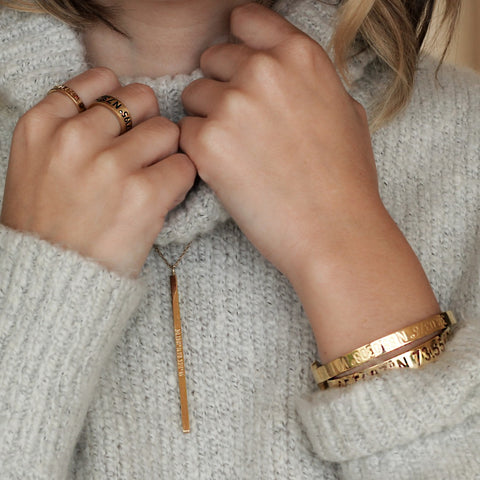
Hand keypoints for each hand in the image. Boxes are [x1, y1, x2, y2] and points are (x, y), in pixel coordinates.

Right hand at [0, 68, 195, 276]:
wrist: (54, 277)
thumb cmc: (50, 223)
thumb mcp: (39, 162)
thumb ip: (70, 126)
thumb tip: (124, 107)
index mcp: (42, 123)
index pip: (101, 79)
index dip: (120, 102)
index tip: (123, 126)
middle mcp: (75, 137)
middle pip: (142, 98)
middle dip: (148, 123)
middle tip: (142, 155)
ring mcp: (110, 164)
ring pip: (168, 130)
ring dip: (167, 154)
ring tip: (152, 180)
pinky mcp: (143, 194)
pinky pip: (184, 166)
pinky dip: (181, 182)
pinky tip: (163, 199)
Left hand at [181, 3, 378, 279]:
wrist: (334, 230)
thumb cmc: (345, 179)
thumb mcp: (345, 111)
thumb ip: (308, 82)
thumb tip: (288, 74)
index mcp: (299, 56)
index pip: (245, 19)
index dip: (237, 41)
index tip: (235, 62)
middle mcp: (262, 71)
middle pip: (213, 60)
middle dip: (221, 86)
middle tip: (240, 124)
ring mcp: (232, 105)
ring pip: (193, 97)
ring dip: (207, 120)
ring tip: (237, 153)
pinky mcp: (207, 144)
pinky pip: (185, 133)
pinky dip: (199, 151)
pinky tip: (227, 172)